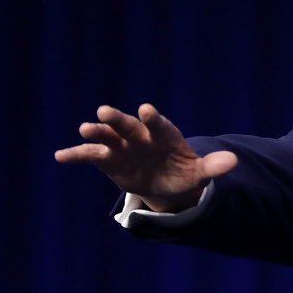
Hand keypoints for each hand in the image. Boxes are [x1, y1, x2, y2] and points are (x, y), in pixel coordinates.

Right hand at [54, 104, 236, 211]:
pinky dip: (76, 155)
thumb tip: (233, 162)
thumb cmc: (183, 171)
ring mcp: (122, 146)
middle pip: (128, 125)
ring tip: (84, 129)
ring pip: (107, 137)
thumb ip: (213, 166)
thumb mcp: (200, 172)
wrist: (166, 182)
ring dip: (96, 133)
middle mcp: (140, 136)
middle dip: (118, 119)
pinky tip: (59, 155)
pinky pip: (90, 156)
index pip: (158, 124)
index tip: (145, 110)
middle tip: (104, 111)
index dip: (152, 118)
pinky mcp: (108, 159)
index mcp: (163, 135)